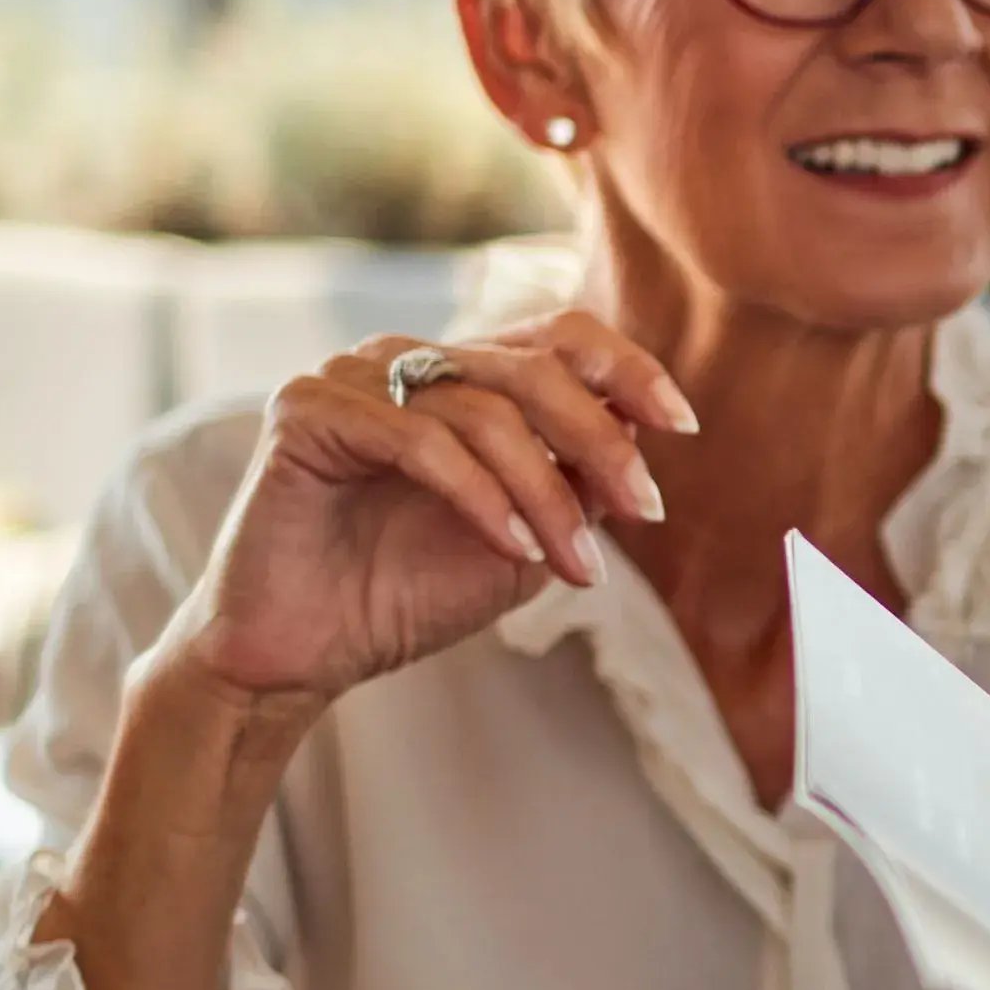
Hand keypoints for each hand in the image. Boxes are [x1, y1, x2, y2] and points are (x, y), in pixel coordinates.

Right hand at [161, 312, 698, 710]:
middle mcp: (407, 360)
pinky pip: (421, 441)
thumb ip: (578, 482)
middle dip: (602, 442)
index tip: (684, 425)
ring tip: (576, 565)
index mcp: (461, 377)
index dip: (628, 368)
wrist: (305, 652)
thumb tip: (646, 433)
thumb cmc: (406, 593)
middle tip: (647, 510)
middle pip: (534, 369)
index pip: (558, 336)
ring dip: (548, 494)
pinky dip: (482, 498)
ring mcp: (352, 376)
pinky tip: (515, 548)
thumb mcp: (526, 537)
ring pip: (485, 412)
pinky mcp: (307, 409)